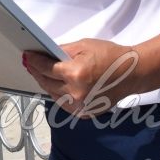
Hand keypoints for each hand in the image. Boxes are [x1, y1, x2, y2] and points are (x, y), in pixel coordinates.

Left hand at [24, 38, 138, 116]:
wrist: (132, 73)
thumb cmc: (110, 56)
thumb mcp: (84, 46)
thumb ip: (62, 50)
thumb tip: (45, 53)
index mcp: (75, 74)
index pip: (46, 68)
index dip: (33, 61)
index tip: (27, 56)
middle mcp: (76, 93)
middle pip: (46, 83)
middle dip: (36, 72)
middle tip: (30, 64)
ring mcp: (81, 106)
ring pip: (53, 95)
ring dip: (45, 84)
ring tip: (40, 74)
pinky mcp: (85, 112)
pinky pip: (64, 104)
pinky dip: (58, 95)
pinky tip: (54, 85)